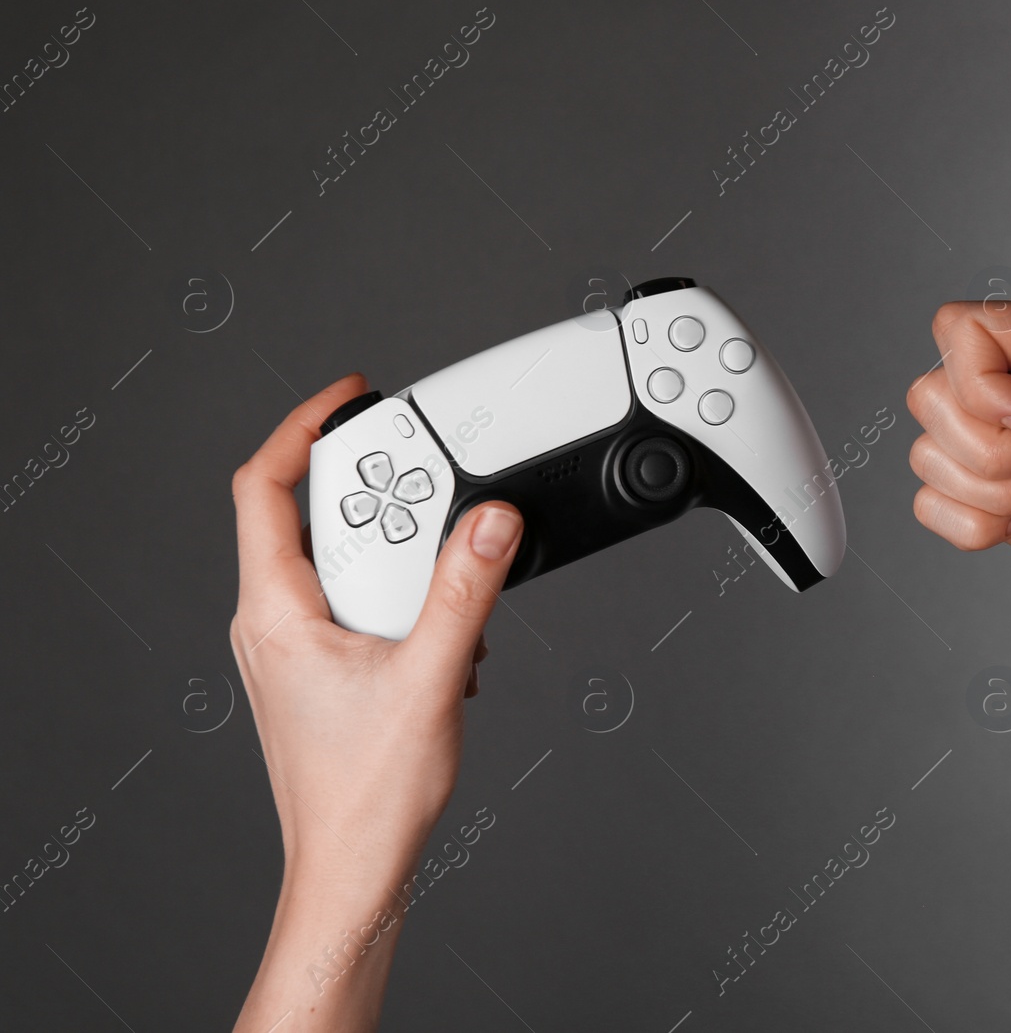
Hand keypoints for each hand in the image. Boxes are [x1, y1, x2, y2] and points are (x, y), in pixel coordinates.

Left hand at [230, 374, 522, 1028]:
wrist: (354, 868)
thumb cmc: (365, 797)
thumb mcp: (430, 680)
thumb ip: (464, 593)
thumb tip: (490, 523)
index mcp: (275, 612)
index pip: (263, 488)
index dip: (302, 428)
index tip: (350, 398)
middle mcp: (274, 623)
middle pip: (314, 517)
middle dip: (382, 500)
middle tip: (431, 488)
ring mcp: (295, 648)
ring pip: (345, 563)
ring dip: (404, 559)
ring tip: (451, 576)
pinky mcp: (323, 669)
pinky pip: (360, 603)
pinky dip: (408, 599)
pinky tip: (449, 634)